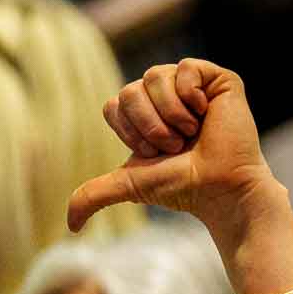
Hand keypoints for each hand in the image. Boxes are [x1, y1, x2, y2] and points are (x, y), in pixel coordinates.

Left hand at [68, 60, 273, 246]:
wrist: (221, 187)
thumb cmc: (182, 187)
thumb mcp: (130, 185)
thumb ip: (94, 195)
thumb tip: (71, 226)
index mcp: (144, 113)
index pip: (115, 104)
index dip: (130, 131)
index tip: (154, 154)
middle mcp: (165, 95)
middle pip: (132, 89)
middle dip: (149, 125)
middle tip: (176, 146)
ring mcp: (192, 85)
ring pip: (156, 75)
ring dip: (170, 114)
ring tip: (192, 133)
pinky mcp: (218, 80)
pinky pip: (186, 68)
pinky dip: (191, 95)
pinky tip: (206, 113)